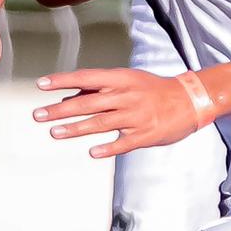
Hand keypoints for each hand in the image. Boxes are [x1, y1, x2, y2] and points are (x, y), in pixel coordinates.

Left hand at [34, 65, 218, 159]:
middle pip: (89, 103)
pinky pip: (124, 142)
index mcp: (121, 79)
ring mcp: (137, 116)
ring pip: (102, 123)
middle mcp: (127, 96)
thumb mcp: (129, 80)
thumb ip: (101, 89)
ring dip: (76, 129)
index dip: (62, 81)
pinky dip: (108, 147)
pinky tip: (92, 152)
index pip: (86, 78)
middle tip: (38, 115)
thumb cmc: (154, 90)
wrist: (191, 99)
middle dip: (61, 110)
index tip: (40, 84)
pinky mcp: (147, 134)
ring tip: (55, 132)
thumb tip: (70, 96)